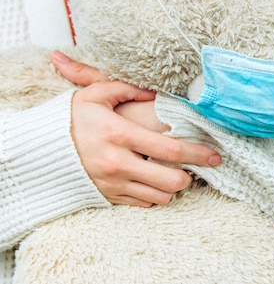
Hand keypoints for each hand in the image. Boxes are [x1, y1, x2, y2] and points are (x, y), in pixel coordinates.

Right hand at [51, 51, 220, 206]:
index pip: (171, 150)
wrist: (40, 149)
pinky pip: (142, 204)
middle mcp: (118, 163)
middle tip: (195, 168)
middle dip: (189, 176)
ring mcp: (113, 183)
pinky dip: (154, 196)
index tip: (215, 156)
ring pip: (159, 197)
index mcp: (121, 135)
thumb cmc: (72, 118)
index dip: (198, 154)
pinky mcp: (107, 196)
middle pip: (170, 180)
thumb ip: (128, 88)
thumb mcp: (96, 94)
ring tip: (174, 174)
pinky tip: (154, 181)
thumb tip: (156, 90)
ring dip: (173, 188)